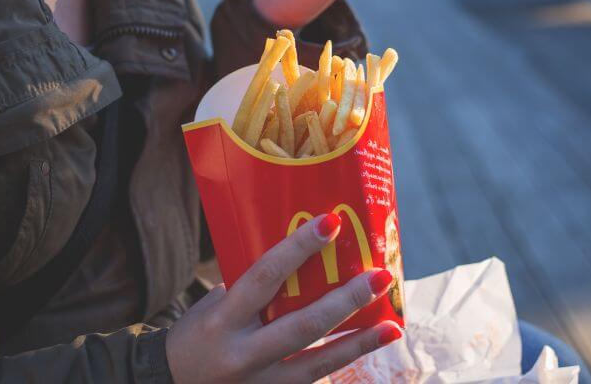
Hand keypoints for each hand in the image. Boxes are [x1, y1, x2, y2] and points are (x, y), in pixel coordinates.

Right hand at [166, 214, 400, 382]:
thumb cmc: (197, 334)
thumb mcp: (215, 305)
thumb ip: (253, 286)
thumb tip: (302, 257)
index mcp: (223, 319)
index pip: (265, 276)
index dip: (299, 249)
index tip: (332, 223)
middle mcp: (243, 353)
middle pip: (304, 325)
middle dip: (347, 300)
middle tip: (379, 276)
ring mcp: (260, 383)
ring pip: (319, 363)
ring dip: (360, 342)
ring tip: (392, 326)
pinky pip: (314, 379)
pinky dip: (342, 361)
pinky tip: (368, 345)